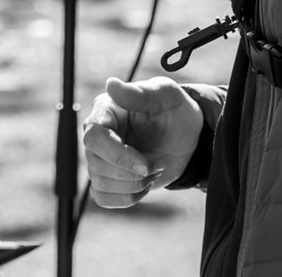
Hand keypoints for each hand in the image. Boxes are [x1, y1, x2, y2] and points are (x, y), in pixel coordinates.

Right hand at [81, 76, 204, 207]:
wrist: (188, 137)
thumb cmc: (175, 110)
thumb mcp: (165, 96)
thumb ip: (140, 93)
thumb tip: (110, 83)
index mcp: (105, 111)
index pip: (94, 137)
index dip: (117, 155)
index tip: (145, 165)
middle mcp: (98, 135)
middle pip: (95, 165)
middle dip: (130, 174)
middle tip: (157, 166)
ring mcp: (101, 158)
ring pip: (100, 184)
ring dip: (133, 186)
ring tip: (153, 171)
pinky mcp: (108, 179)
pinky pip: (103, 198)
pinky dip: (127, 198)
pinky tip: (145, 184)